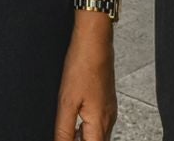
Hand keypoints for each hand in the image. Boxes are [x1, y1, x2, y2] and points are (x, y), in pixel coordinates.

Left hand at [54, 16, 116, 140]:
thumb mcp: (66, 102)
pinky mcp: (106, 101)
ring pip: (98, 135)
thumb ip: (64, 130)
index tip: (64, 139)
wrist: (95, 41)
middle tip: (64, 135)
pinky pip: (99, 124)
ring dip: (84, 138)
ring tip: (67, 133)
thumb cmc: (82, 65)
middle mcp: (108, 119)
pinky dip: (87, 129)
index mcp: (100, 123)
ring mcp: (109, 110)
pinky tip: (75, 124)